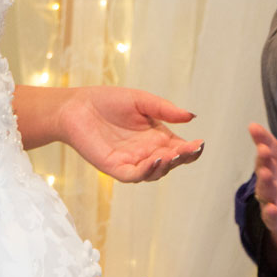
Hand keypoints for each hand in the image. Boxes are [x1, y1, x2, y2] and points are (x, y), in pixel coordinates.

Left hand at [57, 86, 204, 182]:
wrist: (76, 106)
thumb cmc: (107, 101)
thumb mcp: (140, 101)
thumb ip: (164, 109)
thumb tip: (191, 116)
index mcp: (157, 136)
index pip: (180, 147)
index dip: (191, 148)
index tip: (200, 143)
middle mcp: (147, 151)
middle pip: (172, 162)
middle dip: (183, 158)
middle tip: (190, 149)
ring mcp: (132, 161)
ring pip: (156, 172)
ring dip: (167, 165)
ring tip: (173, 154)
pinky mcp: (115, 168)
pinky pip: (135, 175)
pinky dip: (147, 171)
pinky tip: (155, 160)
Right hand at [249, 123, 276, 243]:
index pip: (270, 147)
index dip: (262, 137)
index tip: (254, 127)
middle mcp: (273, 177)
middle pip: (264, 165)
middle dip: (262, 157)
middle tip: (264, 149)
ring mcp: (272, 197)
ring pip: (265, 189)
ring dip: (264, 182)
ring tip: (266, 174)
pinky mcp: (275, 217)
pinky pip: (270, 214)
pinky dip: (270, 212)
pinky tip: (272, 208)